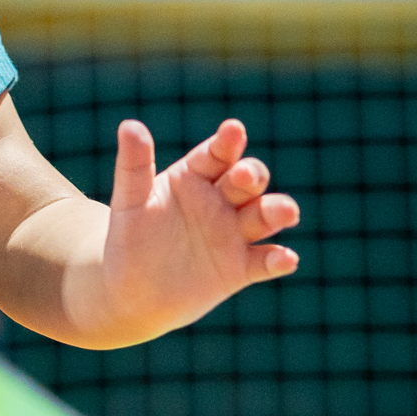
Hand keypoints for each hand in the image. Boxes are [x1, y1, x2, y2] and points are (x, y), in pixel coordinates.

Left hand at [100, 117, 299, 341]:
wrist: (131, 290)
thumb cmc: (130, 237)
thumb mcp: (130, 202)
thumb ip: (134, 166)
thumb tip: (130, 125)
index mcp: (195, 176)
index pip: (215, 155)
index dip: (226, 142)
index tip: (233, 130)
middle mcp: (220, 200)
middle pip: (247, 181)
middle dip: (252, 175)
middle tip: (245, 176)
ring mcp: (234, 233)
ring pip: (263, 216)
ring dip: (277, 211)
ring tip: (287, 211)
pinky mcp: (241, 268)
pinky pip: (265, 261)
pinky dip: (278, 260)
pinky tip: (286, 259)